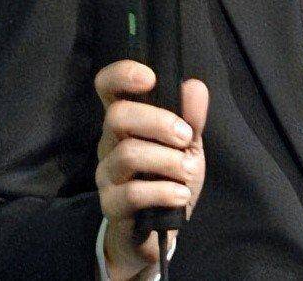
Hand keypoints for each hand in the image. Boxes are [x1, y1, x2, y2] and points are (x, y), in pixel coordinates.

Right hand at [95, 60, 208, 279]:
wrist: (161, 228)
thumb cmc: (171, 176)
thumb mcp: (188, 144)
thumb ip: (192, 117)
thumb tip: (194, 86)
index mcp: (127, 121)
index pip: (107, 86)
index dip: (122, 74)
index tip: (150, 77)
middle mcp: (110, 143)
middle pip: (116, 116)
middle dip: (159, 122)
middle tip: (186, 137)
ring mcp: (107, 175)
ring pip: (128, 154)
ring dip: (168, 161)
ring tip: (187, 172)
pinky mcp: (111, 206)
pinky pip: (132, 193)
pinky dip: (164, 192)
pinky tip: (180, 195)